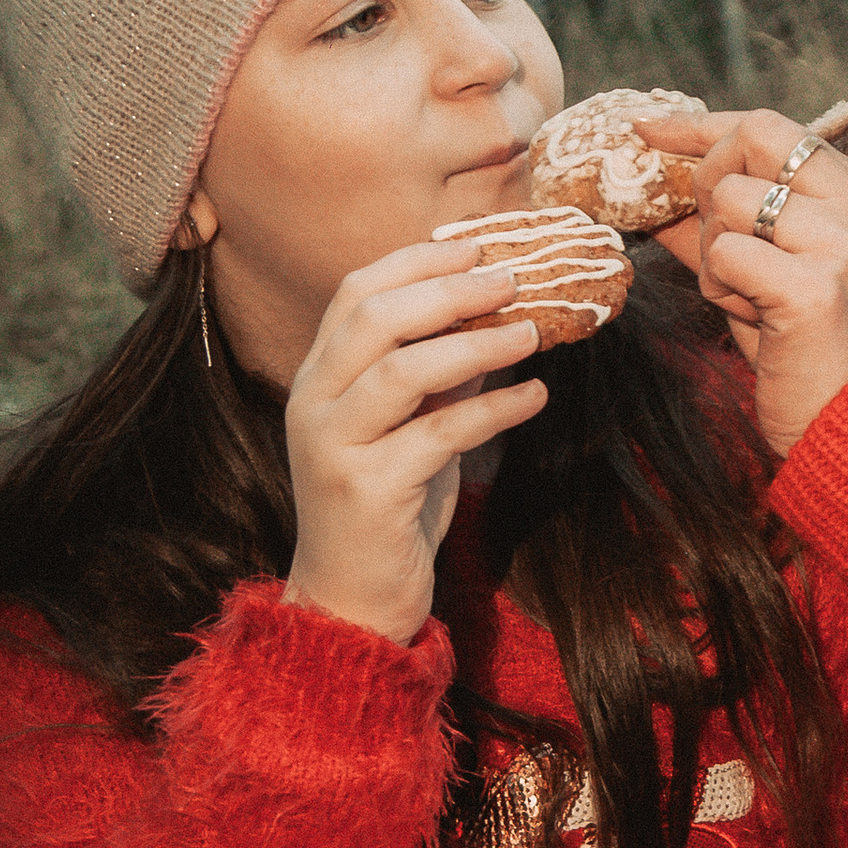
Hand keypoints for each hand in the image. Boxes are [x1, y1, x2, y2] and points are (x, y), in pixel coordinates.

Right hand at [280, 247, 547, 645]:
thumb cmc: (388, 508)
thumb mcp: (411, 428)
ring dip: (476, 344)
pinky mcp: (368, 490)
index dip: (416, 262)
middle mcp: (313, 403)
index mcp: (317, 378)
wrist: (351, 600)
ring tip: (532, 334)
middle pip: (376, 318)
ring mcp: (335, 446)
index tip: (476, 248)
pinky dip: (495, 409)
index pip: (355, 293)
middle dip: (450, 291)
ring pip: (404, 370)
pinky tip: (534, 399)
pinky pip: (440, 434)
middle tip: (513, 281)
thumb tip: (495, 319)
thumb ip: (439, 376)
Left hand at [684, 109, 847, 456]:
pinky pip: (724, 254)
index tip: (646, 129)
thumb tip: (650, 187)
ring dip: (714, 252)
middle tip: (712, 238)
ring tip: (746, 295)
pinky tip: (752, 317)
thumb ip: (717, 222)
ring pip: (730, 200)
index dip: (699, 126)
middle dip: (707, 182)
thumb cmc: (805, 349)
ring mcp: (842, 243)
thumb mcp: (762, 269)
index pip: (768, 125)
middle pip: (751, 138)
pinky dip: (718, 287)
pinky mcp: (813, 287)